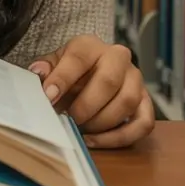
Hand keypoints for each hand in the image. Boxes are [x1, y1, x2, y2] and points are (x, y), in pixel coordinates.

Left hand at [28, 35, 153, 147]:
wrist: (94, 70)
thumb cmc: (72, 70)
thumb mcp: (55, 63)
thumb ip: (46, 68)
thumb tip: (38, 72)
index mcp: (90, 45)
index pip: (79, 58)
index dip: (63, 78)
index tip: (49, 96)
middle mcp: (118, 58)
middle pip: (109, 81)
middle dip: (87, 105)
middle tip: (70, 118)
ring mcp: (136, 80)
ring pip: (127, 102)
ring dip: (102, 122)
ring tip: (81, 129)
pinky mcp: (146, 103)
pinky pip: (142, 124)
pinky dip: (119, 137)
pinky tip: (95, 140)